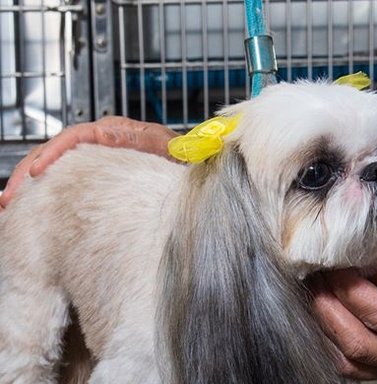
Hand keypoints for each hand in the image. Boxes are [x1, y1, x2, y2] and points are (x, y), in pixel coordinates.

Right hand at [0, 116, 177, 210]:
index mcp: (119, 131)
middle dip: (29, 171)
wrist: (196, 167)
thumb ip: (145, 142)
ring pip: (55, 164)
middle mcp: (103, 140)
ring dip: (29, 183)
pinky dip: (43, 190)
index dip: (53, 153)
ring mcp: (98, 155)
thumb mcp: (170, 150)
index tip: (37, 172)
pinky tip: (25, 205)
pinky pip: (65, 176)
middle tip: (10, 198)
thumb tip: (109, 135)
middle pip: (56, 150)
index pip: (76, 136)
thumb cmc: (186, 158)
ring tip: (8, 204)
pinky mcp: (96, 171)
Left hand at [309, 242, 376, 381]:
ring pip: (354, 363)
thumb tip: (352, 264)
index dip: (350, 291)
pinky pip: (360, 366)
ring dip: (327, 327)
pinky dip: (338, 341)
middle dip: (328, 310)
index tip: (332, 264)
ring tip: (317, 292)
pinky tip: (331, 313)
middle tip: (313, 277)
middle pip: (361, 347)